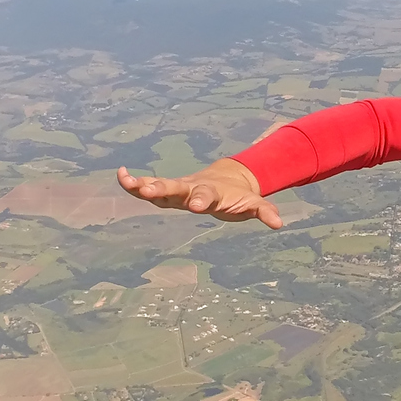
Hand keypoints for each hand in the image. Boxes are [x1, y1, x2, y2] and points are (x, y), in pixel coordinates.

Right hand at [116, 158, 282, 228]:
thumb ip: (264, 211)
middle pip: (177, 188)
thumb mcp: (253, 204)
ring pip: (159, 185)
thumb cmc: (239, 196)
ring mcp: (179, 188)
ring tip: (125, 181)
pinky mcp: (169, 191)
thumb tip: (279, 223)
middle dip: (163, 188)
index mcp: (213, 193)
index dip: (202, 200)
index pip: (206, 196)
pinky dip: (135, 183)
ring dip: (142, 184)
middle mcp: (193, 188)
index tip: (196, 206)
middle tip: (147, 191)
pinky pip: (149, 187)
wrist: (228, 178)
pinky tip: (121, 177)